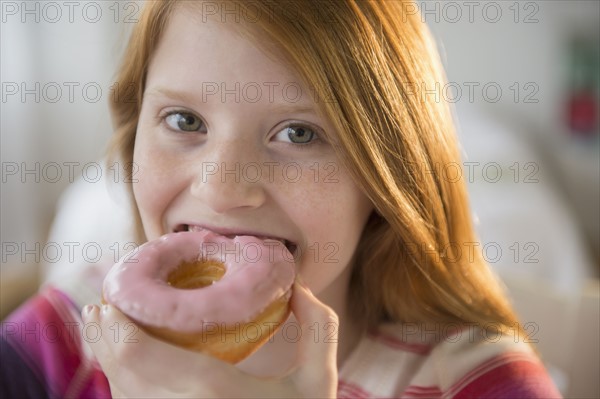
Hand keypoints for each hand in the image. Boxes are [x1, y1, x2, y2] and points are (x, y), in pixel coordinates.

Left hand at [82, 282, 337, 397]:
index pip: (138, 353)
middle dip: (102, 338)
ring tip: (103, 332)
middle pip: (120, 372)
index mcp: (211, 390)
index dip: (114, 326)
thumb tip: (298, 289)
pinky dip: (123, 387)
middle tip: (98, 310)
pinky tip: (125, 370)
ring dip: (107, 362)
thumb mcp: (319, 382)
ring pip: (122, 395)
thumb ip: (319, 328)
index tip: (109, 301)